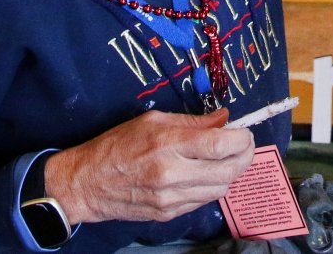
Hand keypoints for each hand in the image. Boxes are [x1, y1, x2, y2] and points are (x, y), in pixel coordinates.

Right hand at [46, 108, 252, 225]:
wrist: (87, 183)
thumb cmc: (117, 145)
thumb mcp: (153, 120)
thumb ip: (192, 121)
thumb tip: (224, 119)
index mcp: (168, 144)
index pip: (222, 144)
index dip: (242, 138)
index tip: (244, 131)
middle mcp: (172, 173)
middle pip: (229, 171)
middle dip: (244, 156)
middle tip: (243, 145)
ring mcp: (170, 198)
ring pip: (220, 189)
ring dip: (229, 173)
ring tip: (224, 159)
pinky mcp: (168, 214)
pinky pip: (203, 201)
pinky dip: (211, 186)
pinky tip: (204, 174)